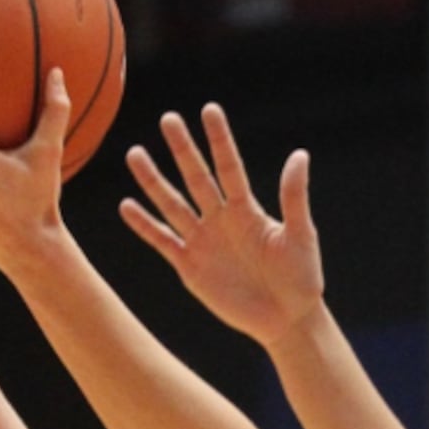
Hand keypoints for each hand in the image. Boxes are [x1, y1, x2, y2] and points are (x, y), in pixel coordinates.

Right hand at [120, 104, 324, 348]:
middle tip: (168, 119)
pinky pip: (163, 241)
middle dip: (183, 150)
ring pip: (173, 204)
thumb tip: (299, 154)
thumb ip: (293, 197)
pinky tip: (127, 206)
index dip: (219, 140)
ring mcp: (203, 242)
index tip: (208, 110)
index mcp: (247, 210)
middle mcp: (221, 220)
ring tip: (135, 154)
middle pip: (197, 178)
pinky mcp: (190, 267)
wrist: (287, 318)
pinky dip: (145, 225)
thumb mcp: (301, 235)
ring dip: (154, 181)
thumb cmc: (301, 276)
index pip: (229, 166)